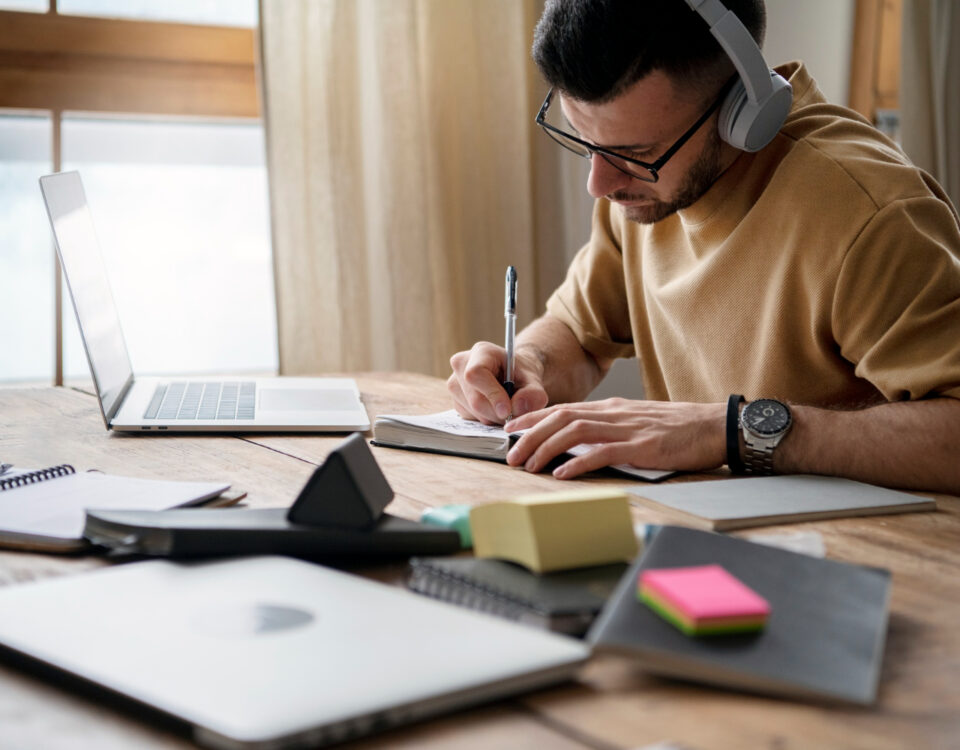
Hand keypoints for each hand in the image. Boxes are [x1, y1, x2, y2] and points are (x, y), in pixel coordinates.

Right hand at [447, 342, 548, 424]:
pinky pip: (469, 417)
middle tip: (514, 414)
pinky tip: (494, 408)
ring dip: (492, 417)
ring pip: (472, 411)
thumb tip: (517, 407)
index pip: (476, 374)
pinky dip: (485, 418)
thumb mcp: (534, 381)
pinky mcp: (455, 399)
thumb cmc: (522, 375)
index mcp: (481, 352)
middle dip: (496, 413)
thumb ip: (533, 394)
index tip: (507, 411)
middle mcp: (461, 364)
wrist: (514, 377)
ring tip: (506, 407)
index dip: (491, 394)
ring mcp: (454, 382)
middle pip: (474, 399)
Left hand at [504, 398, 725, 478]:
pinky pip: (603, 452)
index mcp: (612, 408)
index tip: (510, 429)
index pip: (563, 409)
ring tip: (528, 465)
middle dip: (530, 435)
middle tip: (510, 454)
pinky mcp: (642, 446)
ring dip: (546, 448)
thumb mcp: (638, 422)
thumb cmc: (680, 429)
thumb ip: (611, 428)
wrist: (716, 426)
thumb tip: (582, 442)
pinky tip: (562, 473)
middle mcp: (614, 414)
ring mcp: (628, 428)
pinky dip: (578, 462)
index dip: (533, 418)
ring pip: (574, 432)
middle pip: (561, 418)